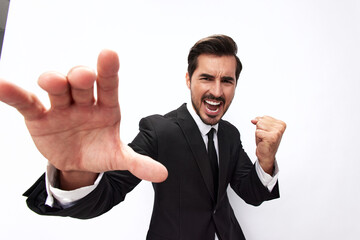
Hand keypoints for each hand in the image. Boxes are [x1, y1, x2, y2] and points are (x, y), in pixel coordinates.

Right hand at [0, 50, 167, 188]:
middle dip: (81, 78)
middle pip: (81, 83)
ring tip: (51, 81)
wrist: (77, 161)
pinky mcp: (39, 116)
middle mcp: (84, 102)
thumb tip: (162, 174)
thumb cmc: (100, 150)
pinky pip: (26, 102)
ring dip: (53, 82)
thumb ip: (138, 163)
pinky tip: (3, 85)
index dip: (109, 71)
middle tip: (84, 76)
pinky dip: (14, 93)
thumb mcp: (118, 157)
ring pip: (56, 88)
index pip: (109, 86)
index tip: (109, 54)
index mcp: (107, 107)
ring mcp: (61, 107)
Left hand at [251, 116, 285, 174]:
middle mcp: (280, 127)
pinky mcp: (271, 137)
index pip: (264, 117)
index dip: (262, 125)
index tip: (266, 132)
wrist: (266, 155)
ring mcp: (276, 132)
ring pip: (259, 125)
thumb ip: (259, 120)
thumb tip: (253, 120)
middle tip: (264, 136)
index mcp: (281, 123)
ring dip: (259, 133)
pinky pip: (257, 132)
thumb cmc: (266, 142)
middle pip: (261, 120)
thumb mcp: (263, 128)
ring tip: (264, 138)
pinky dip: (258, 137)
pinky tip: (263, 141)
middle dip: (260, 129)